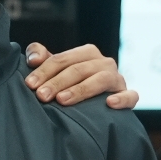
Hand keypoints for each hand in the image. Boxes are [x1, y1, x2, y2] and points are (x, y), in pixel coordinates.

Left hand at [24, 43, 139, 108]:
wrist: (98, 106)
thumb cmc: (71, 85)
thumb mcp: (56, 70)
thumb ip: (41, 58)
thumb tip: (33, 59)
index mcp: (87, 54)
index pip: (63, 59)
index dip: (44, 70)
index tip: (29, 84)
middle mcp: (104, 63)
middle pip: (79, 69)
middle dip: (58, 82)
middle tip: (41, 96)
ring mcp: (118, 79)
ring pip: (102, 79)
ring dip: (81, 89)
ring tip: (63, 100)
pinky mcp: (128, 95)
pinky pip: (131, 95)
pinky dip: (122, 98)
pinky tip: (109, 104)